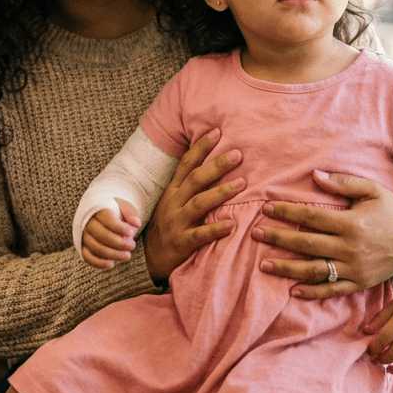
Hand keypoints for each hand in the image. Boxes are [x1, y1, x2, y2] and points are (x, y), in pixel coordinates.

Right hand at [81, 199, 140, 268]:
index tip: (131, 233)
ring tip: (127, 256)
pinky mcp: (83, 246)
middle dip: (119, 243)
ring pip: (95, 247)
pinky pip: (87, 257)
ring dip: (113, 254)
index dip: (119, 227)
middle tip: (132, 246)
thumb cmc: (116, 211)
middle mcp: (88, 222)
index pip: (107, 218)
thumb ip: (131, 213)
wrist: (102, 216)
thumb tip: (136, 224)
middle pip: (101, 235)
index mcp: (98, 210)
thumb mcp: (124, 208)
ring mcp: (84, 235)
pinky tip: (111, 264)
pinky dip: (99, 263)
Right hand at [143, 129, 244, 280]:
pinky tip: (231, 224)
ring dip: (220, 192)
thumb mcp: (173, 202)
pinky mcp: (181, 243)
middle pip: (195, 180)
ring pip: (198, 204)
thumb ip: (190, 186)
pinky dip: (215, 229)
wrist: (151, 260)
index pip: (186, 164)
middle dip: (216, 165)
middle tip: (237, 154)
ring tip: (241, 183)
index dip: (201, 148)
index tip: (217, 132)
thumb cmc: (169, 226)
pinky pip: (199, 235)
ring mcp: (176, 223)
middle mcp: (173, 204)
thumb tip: (214, 163)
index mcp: (172, 191)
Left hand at [253, 170, 392, 298]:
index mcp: (352, 223)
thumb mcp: (371, 191)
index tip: (267, 208)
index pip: (311, 217)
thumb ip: (343, 183)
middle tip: (256, 234)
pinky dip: (312, 292)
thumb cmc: (392, 210)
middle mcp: (351, 248)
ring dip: (287, 269)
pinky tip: (292, 290)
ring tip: (264, 265)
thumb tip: (314, 175)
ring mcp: (355, 269)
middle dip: (278, 239)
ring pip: (314, 271)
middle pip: (306, 244)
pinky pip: (332, 290)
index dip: (287, 212)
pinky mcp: (359, 283)